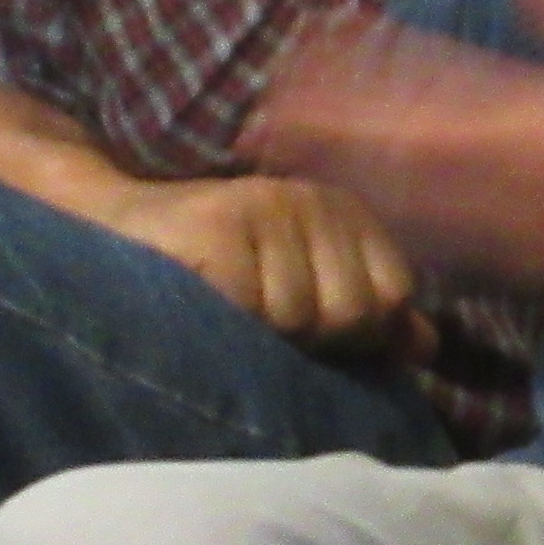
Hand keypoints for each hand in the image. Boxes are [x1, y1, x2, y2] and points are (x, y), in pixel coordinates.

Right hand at [107, 170, 422, 350]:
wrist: (116, 228)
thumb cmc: (217, 272)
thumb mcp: (301, 290)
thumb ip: (368, 318)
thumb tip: (427, 346)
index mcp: (345, 212)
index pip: (393, 297)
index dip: (354, 334)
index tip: (306, 327)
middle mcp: (314, 198)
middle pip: (352, 312)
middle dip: (308, 340)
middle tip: (258, 319)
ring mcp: (267, 206)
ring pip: (299, 318)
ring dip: (260, 336)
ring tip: (226, 311)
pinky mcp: (219, 225)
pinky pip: (251, 312)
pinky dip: (226, 327)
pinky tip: (202, 303)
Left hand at [248, 0, 543, 298]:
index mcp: (541, 138)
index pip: (420, 117)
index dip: (350, 99)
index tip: (295, 71)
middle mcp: (516, 196)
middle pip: (394, 171)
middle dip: (324, 144)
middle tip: (254, 126)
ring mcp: (515, 240)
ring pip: (408, 211)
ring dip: (345, 179)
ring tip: (289, 153)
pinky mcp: (523, 267)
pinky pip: (440, 243)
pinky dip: (391, 215)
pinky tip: (360, 192)